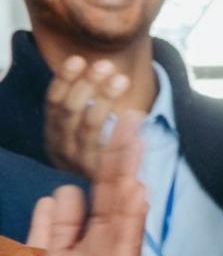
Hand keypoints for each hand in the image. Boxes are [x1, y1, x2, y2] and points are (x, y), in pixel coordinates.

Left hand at [26, 110, 146, 255]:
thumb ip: (53, 227)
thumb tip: (62, 192)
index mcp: (91, 236)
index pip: (101, 189)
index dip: (105, 159)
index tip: (111, 126)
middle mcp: (107, 242)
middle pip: (114, 190)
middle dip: (120, 154)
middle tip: (127, 117)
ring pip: (124, 208)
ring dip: (129, 174)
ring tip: (132, 142)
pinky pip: (126, 241)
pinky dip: (131, 217)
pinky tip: (135, 193)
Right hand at [41, 55, 132, 178]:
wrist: (100, 196)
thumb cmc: (92, 150)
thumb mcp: (77, 128)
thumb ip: (80, 101)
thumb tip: (85, 62)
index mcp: (52, 133)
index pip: (53, 103)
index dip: (64, 80)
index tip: (78, 59)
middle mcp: (61, 148)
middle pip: (70, 112)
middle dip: (86, 85)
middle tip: (105, 65)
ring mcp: (81, 162)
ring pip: (90, 127)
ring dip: (104, 100)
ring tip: (122, 79)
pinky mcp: (103, 175)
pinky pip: (112, 149)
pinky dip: (123, 129)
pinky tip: (137, 112)